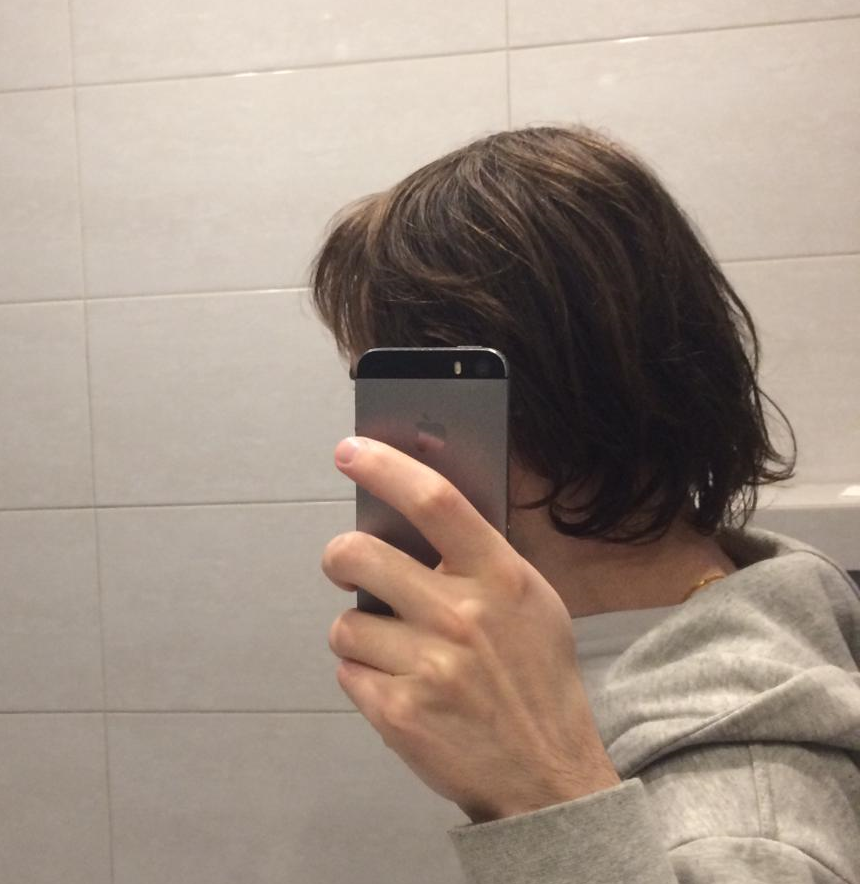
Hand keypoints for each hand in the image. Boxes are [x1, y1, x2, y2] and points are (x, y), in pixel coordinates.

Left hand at [322, 436, 619, 823]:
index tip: (351, 453)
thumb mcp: (533, 604)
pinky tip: (402, 689)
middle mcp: (462, 616)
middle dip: (338, 558)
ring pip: (345, 624)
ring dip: (361, 634)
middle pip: (360, 556)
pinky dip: (365, 676)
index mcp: (501, 578)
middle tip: (345, 567)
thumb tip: (418, 522)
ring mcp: (428, 666)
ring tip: (398, 654)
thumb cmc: (538, 682)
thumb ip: (482, 562)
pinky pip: (348, 672)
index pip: (437, 502)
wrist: (547, 776)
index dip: (386, 468)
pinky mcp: (398, 712)